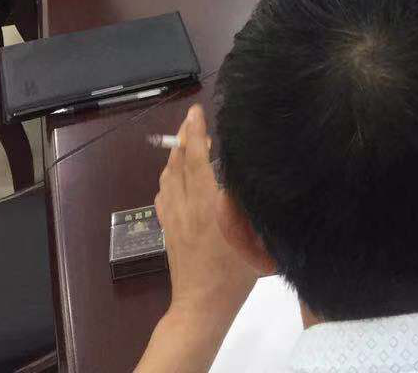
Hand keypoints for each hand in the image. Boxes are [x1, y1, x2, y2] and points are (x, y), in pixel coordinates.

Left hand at [154, 105, 259, 319]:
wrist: (202, 306)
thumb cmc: (235, 273)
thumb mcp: (254, 235)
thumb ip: (249, 203)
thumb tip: (249, 174)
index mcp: (208, 204)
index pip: (198, 159)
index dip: (196, 133)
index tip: (196, 112)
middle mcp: (187, 206)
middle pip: (179, 163)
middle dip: (184, 138)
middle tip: (192, 120)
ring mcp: (173, 218)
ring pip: (168, 178)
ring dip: (175, 156)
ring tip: (185, 143)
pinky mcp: (168, 230)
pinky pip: (162, 196)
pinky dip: (168, 179)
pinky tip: (174, 178)